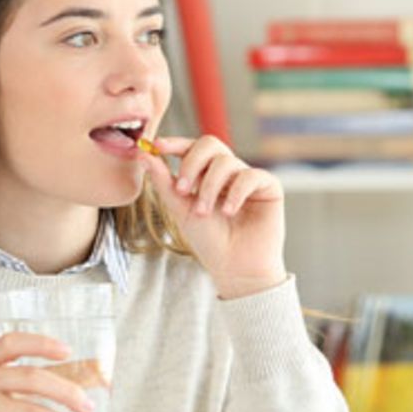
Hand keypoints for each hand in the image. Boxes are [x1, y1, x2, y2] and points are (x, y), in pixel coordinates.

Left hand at [139, 135, 287, 298]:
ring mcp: (247, 177)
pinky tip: (229, 212)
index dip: (175, 143)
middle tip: (183, 190)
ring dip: (210, 187)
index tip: (156, 146)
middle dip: (192, 163)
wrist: (235, 267)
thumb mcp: (180, 209)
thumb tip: (143, 154)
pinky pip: (250, 175)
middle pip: (210, 143)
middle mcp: (227, 172)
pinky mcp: (268, 186)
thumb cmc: (209, 241)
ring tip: (205, 212)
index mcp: (206, 174)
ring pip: (226, 161)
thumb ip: (164, 181)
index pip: (191, 148)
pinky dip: (236, 193)